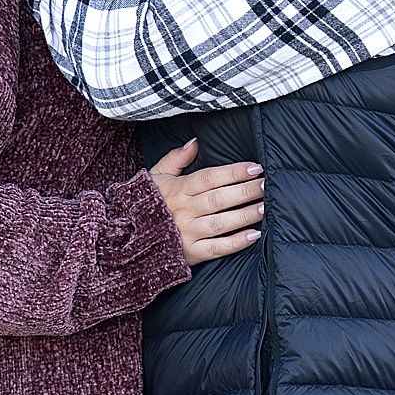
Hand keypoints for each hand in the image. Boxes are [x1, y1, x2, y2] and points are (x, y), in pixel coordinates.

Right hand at [150, 139, 264, 265]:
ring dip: (244, 215)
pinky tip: (253, 236)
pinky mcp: (191, 253)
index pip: (208, 178)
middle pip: (218, 199)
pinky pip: (216, 248)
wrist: (128, 236)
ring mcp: (187, 232)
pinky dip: (235, 243)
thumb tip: (195, 142)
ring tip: (264, 207)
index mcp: (177, 190)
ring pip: (220, 223)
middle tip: (267, 185)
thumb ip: (175, 158)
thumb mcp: (156, 177)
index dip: (232, 172)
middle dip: (245, 191)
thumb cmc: (146, 203)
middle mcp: (183, 210)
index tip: (255, 167)